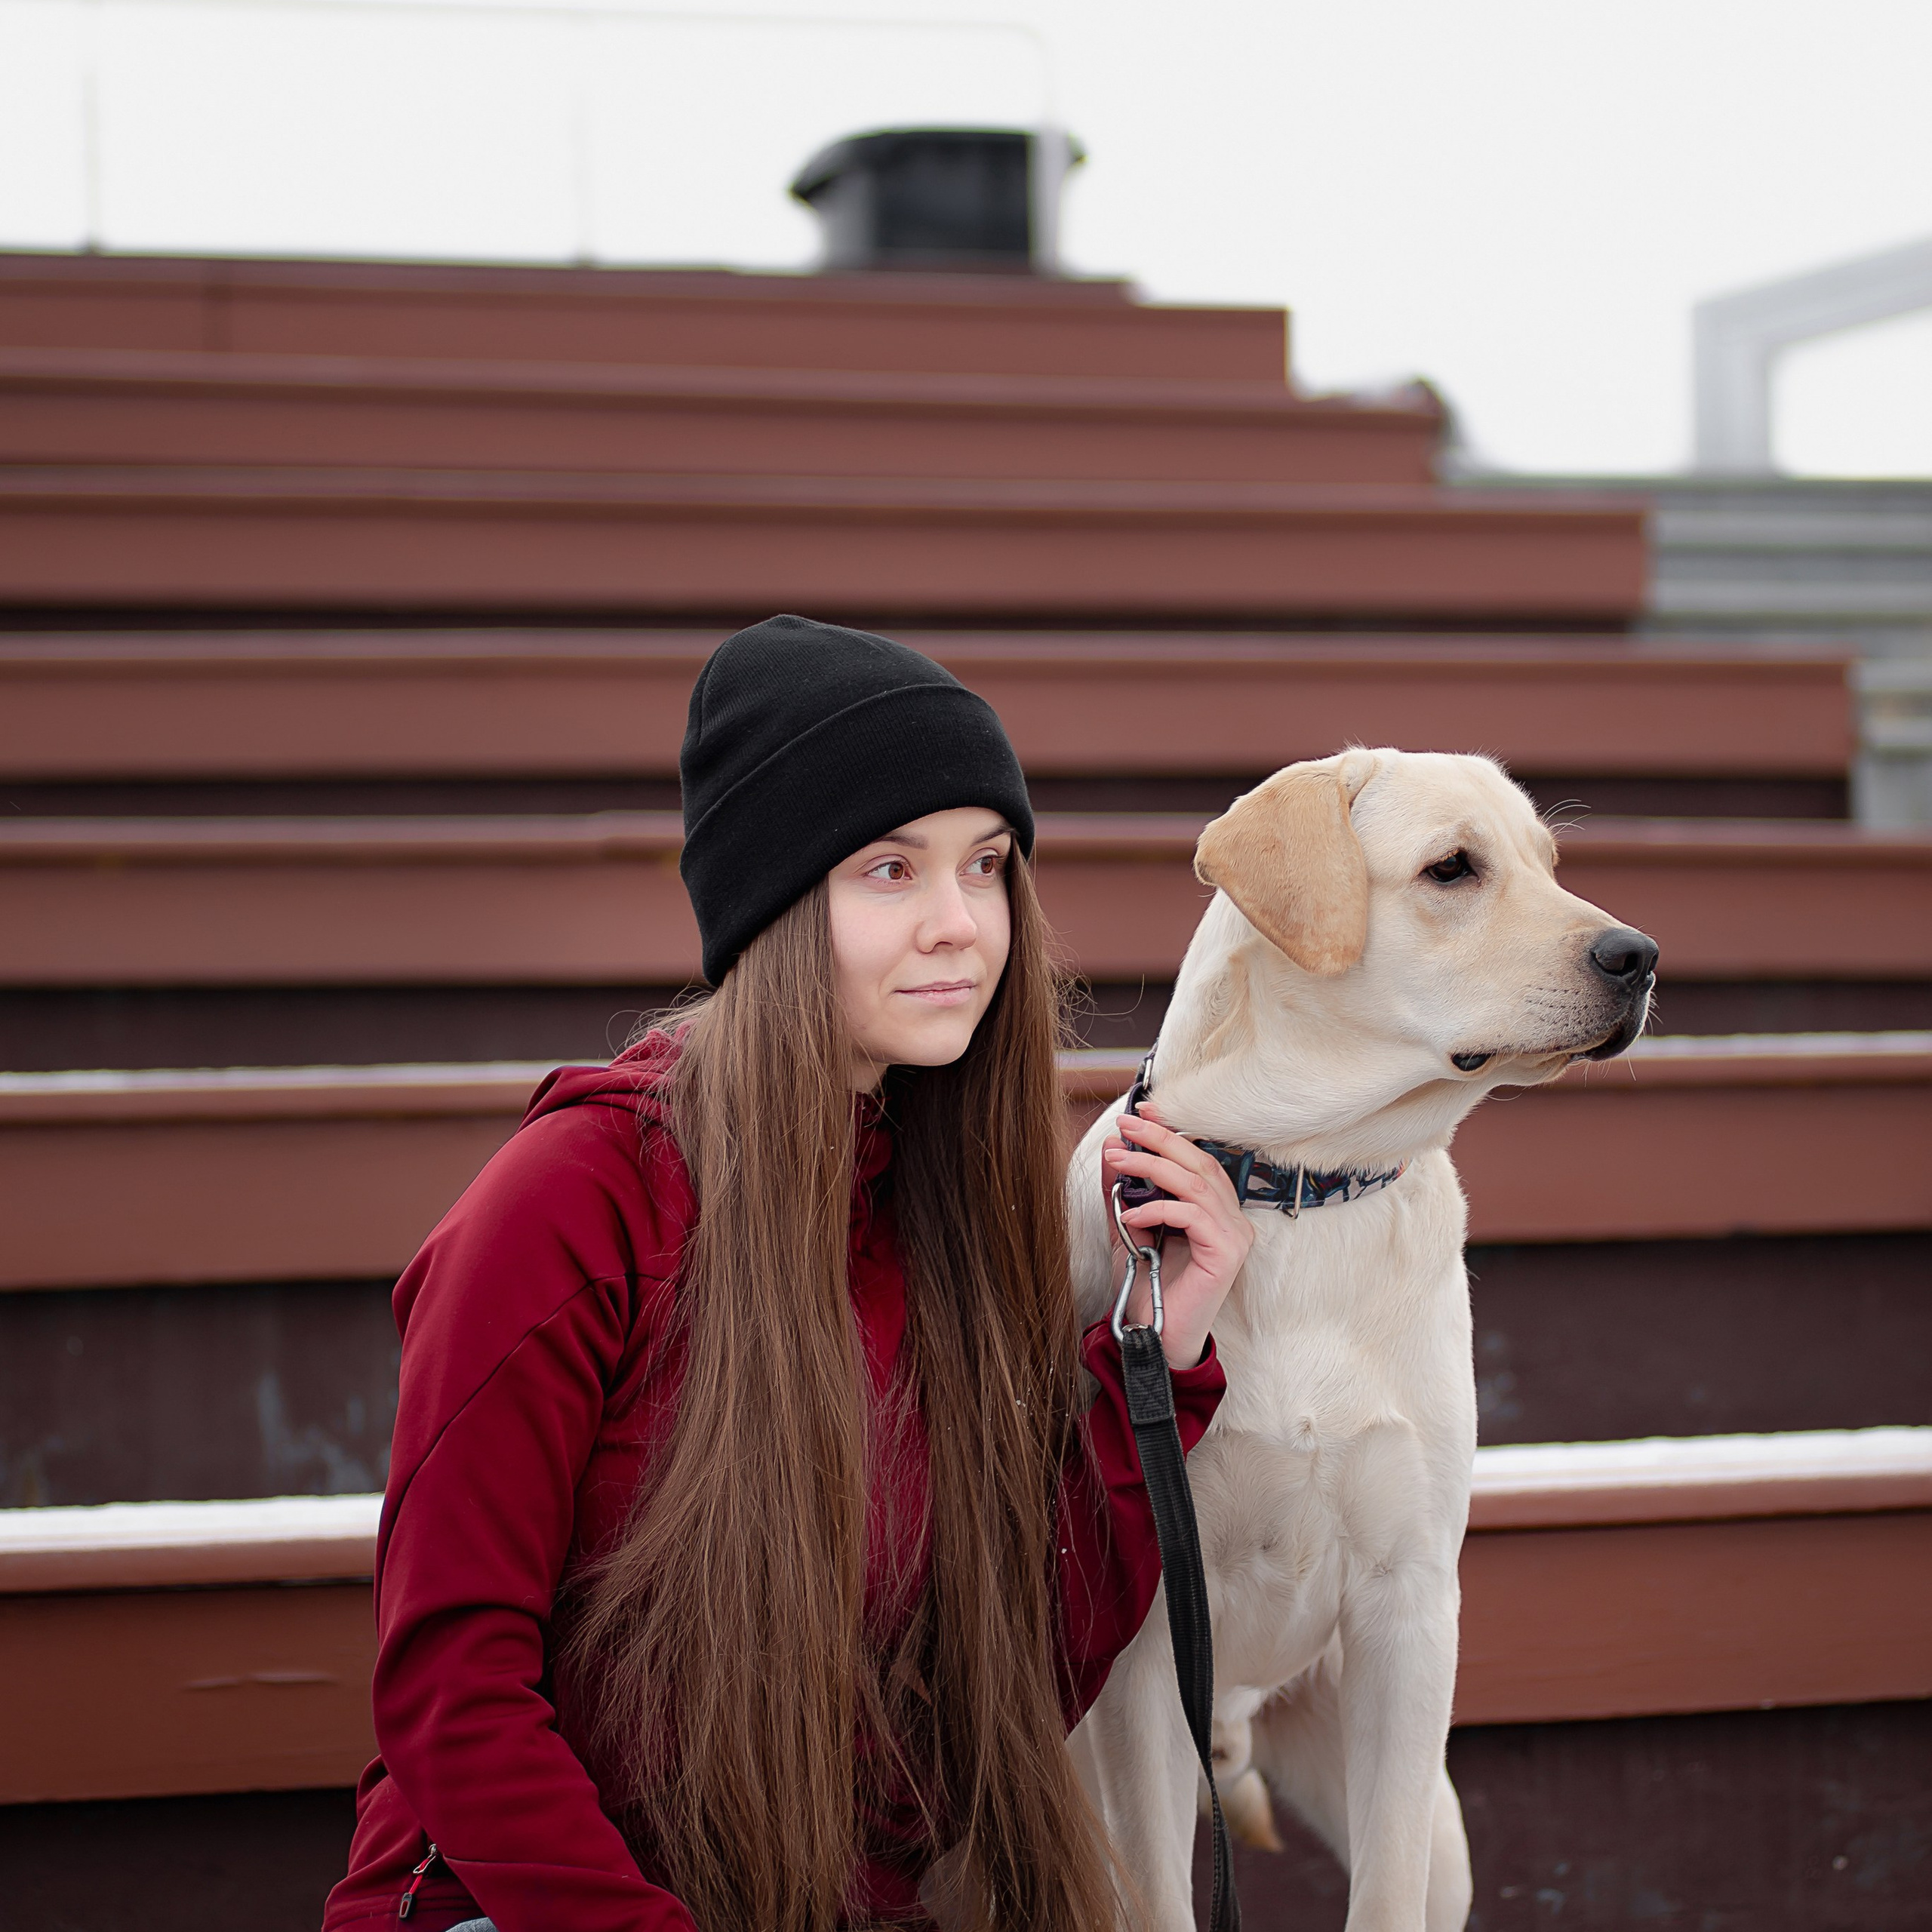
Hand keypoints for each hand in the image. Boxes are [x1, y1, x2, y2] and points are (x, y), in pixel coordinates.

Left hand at [1100, 1102, 1254, 1369]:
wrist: (1154, 1336)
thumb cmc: (1147, 1285)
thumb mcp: (1127, 1228)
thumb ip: (1122, 1191)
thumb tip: (1112, 1148)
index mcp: (1214, 1210)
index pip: (1197, 1158)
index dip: (1171, 1131)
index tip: (1141, 1111)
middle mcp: (1231, 1219)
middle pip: (1200, 1162)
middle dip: (1160, 1139)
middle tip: (1126, 1125)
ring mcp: (1234, 1236)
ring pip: (1196, 1183)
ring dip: (1152, 1167)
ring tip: (1119, 1161)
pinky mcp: (1227, 1254)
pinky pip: (1192, 1216)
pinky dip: (1158, 1209)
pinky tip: (1130, 1214)